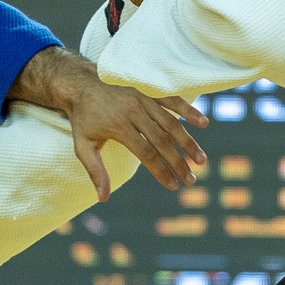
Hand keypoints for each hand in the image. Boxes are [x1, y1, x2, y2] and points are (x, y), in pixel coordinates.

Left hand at [65, 78, 208, 198]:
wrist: (81, 86)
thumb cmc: (83, 120)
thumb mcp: (82, 147)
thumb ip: (95, 172)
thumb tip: (103, 198)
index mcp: (118, 126)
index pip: (146, 153)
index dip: (161, 171)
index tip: (173, 185)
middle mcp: (133, 111)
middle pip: (162, 140)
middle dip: (179, 162)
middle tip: (191, 180)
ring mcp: (143, 99)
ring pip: (171, 122)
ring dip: (188, 142)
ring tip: (201, 160)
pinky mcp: (148, 91)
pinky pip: (172, 100)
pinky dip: (188, 110)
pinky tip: (203, 123)